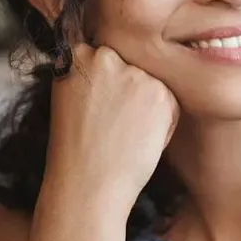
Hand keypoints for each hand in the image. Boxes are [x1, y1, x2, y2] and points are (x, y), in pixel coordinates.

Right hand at [45, 44, 179, 214]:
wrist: (88, 184)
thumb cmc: (77, 149)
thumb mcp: (72, 98)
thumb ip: (92, 75)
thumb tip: (120, 64)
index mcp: (77, 56)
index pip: (106, 55)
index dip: (109, 80)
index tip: (104, 102)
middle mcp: (106, 57)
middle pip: (131, 64)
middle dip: (130, 88)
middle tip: (115, 121)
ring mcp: (134, 72)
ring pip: (151, 82)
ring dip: (147, 103)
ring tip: (126, 132)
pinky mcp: (160, 92)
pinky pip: (169, 101)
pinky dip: (163, 120)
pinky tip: (140, 138)